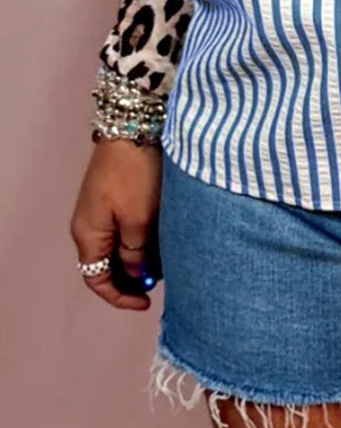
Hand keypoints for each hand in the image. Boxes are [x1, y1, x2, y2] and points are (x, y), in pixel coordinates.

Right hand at [69, 139, 162, 309]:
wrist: (134, 125)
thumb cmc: (135, 174)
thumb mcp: (139, 221)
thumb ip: (136, 255)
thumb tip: (137, 277)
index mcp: (88, 235)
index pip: (97, 280)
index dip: (121, 297)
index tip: (147, 302)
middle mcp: (89, 225)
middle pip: (106, 265)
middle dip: (132, 278)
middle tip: (161, 282)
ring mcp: (100, 210)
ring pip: (118, 247)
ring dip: (138, 259)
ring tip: (165, 262)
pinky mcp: (114, 196)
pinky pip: (124, 229)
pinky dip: (140, 241)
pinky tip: (161, 240)